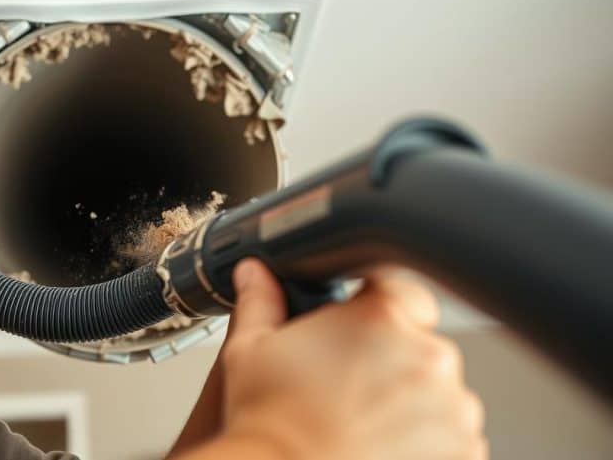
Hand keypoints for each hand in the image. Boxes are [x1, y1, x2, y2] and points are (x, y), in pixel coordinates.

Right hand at [174, 258, 487, 459]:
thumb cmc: (270, 425)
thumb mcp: (249, 350)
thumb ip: (261, 300)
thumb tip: (255, 272)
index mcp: (382, 318)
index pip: (401, 288)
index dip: (375, 305)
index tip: (358, 325)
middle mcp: (428, 358)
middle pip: (419, 343)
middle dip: (389, 358)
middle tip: (346, 384)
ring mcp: (454, 410)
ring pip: (438, 392)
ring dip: (411, 402)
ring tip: (361, 422)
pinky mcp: (465, 451)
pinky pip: (452, 437)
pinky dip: (425, 442)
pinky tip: (380, 446)